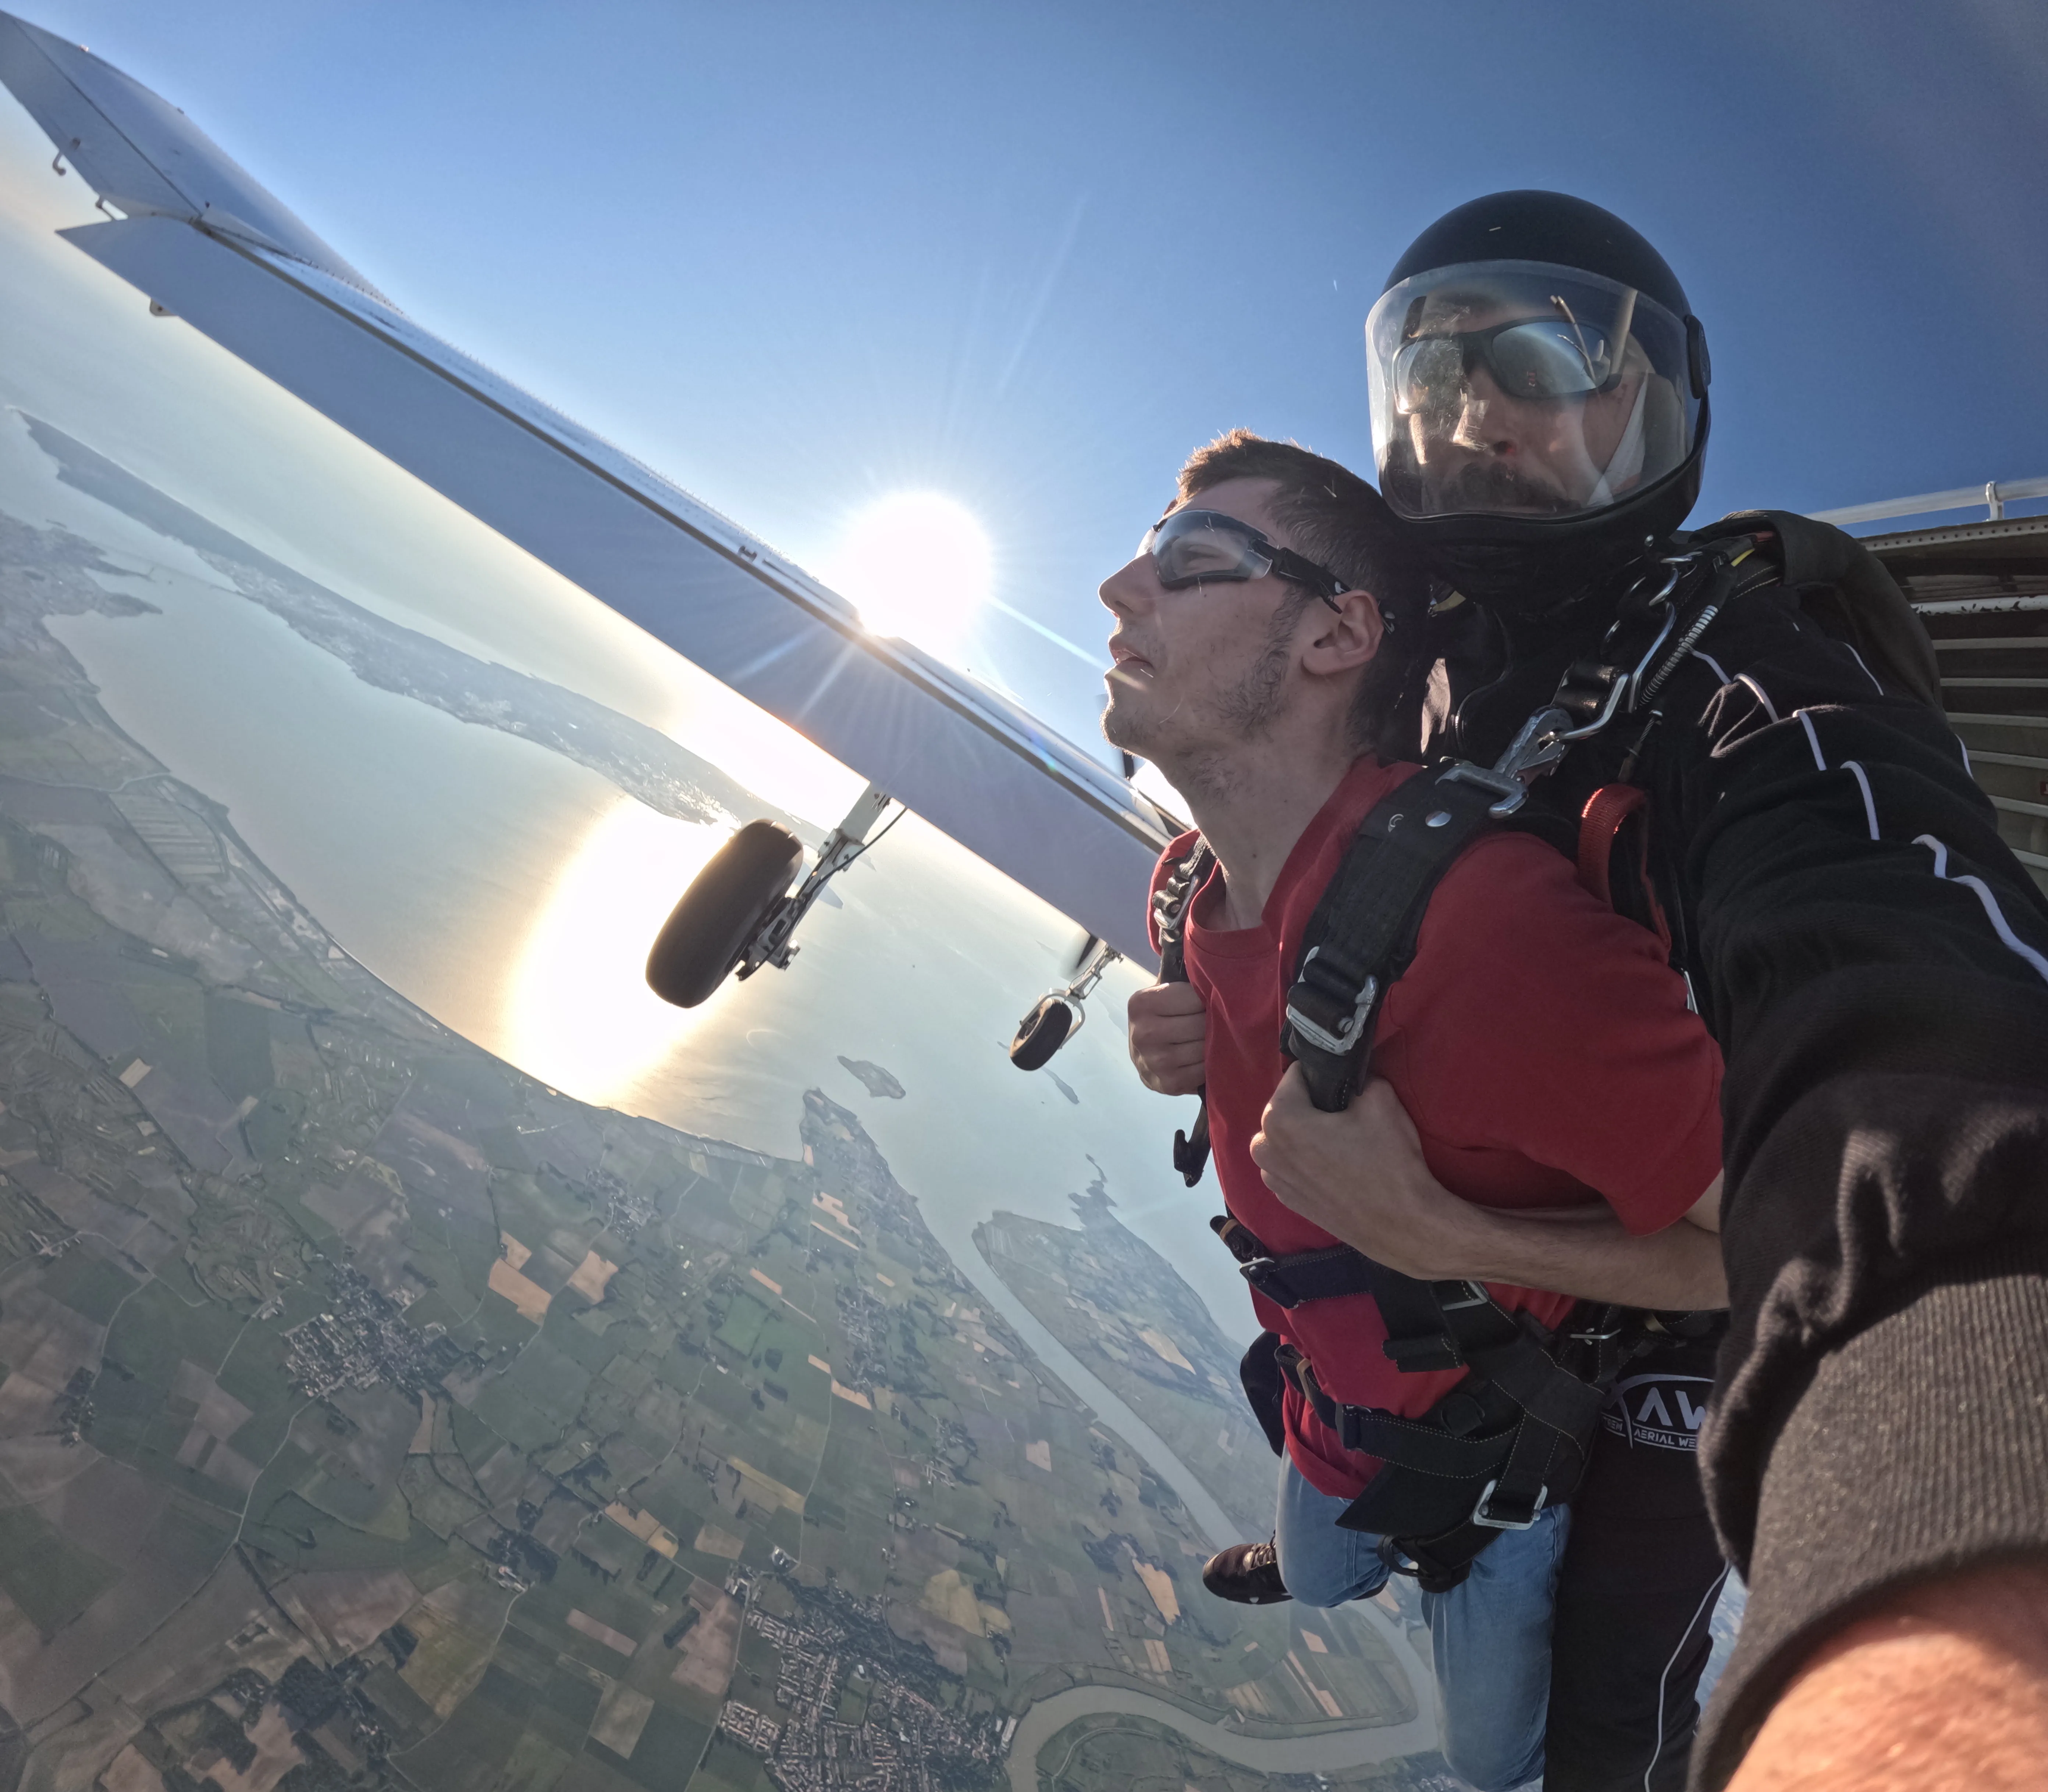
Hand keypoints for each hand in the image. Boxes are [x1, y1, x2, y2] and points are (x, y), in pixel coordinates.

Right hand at [1127, 981, 1206, 1094]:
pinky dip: (1209, 1063)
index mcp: (1141, 1003)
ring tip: (1208, 1038)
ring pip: (1205, 1047)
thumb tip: (1201, 936)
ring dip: (1212, 1043)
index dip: (1205, 999)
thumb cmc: (1163, 1016)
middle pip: (1200, 1024)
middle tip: (1210, 1021)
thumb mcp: (1164, 990)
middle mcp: (1144, 1032)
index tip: (1204, 1002)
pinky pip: (1204, 1070)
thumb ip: (1183, 972)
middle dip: (1211, 1022)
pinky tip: (1202, 1057)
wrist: (1143, 1056)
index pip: (1193, 997)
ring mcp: (1154, 1061)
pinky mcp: (1167, 1084)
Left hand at [1250, 1069, 1481, 1280]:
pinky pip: (1292, 1165)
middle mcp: (1265, 1148)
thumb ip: (1357, 1077)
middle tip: (1347, 1118)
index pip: (1296, 1075)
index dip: (1323, 1077)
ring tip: (1344, 1144)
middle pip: (1287, 1107)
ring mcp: (1273, 1178)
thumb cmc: (1388, 1162)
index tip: (1345, 1090)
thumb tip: (1350, 1077)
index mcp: (1279, 1119)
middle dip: (1312, 1106)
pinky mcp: (1287, 1200)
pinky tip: (1337, 1168)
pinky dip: (1308, 1160)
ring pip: (1287, 1137)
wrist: (1401, 1225)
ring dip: (1307, 1134)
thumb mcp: (1380, 1098)